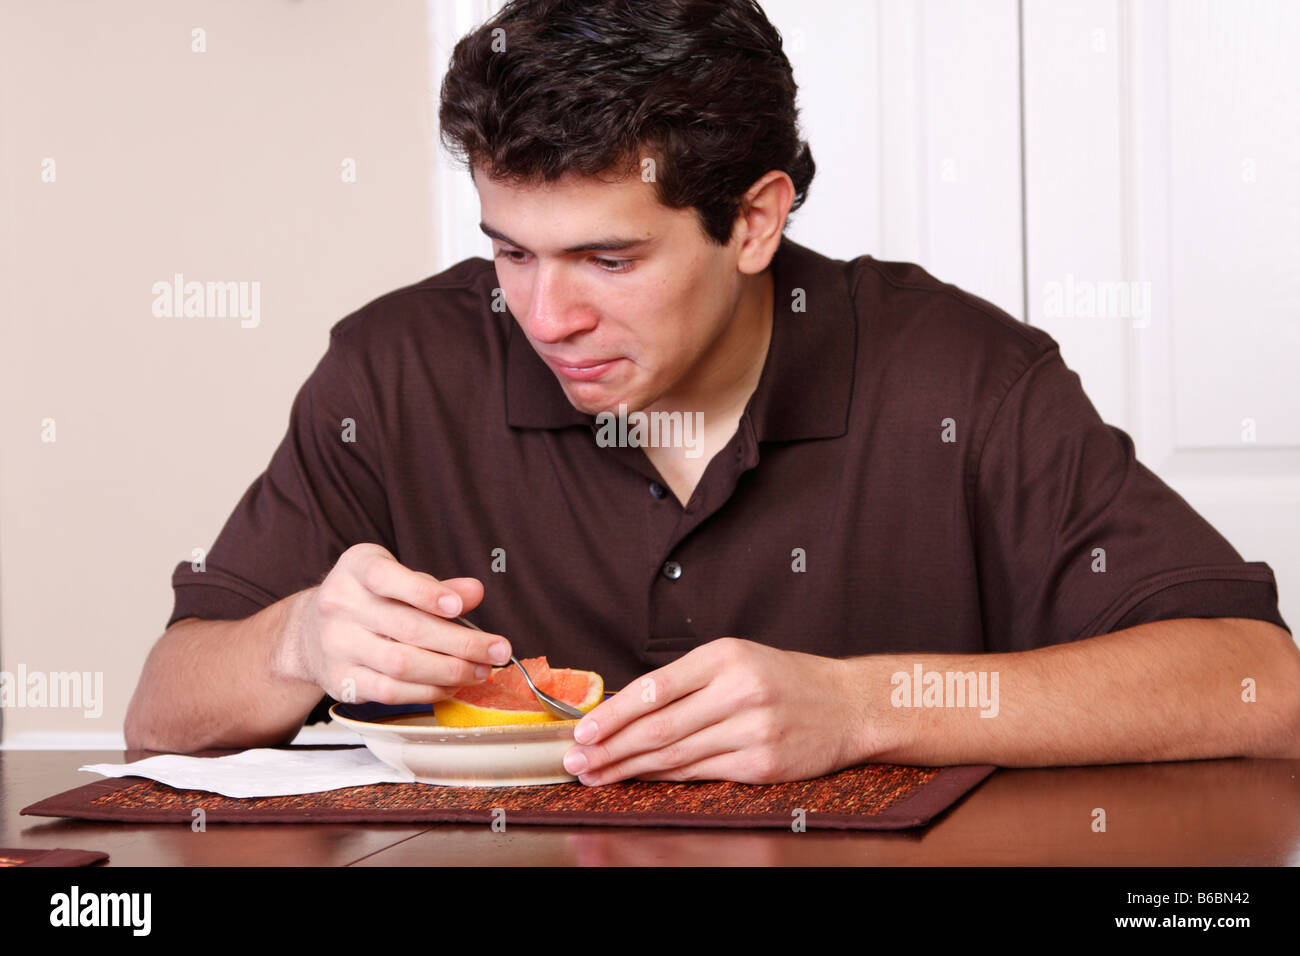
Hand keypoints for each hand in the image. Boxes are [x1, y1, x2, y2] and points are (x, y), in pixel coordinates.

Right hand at [278, 543, 512, 704]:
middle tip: (498, 650)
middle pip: (407, 628)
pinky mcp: (339, 680)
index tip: (459, 607)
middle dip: (461, 643)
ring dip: (450, 672)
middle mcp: (339, 603)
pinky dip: (427, 692)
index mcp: (357, 568)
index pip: (389, 578)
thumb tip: (474, 592)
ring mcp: (336, 645)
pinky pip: (389, 692)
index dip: (426, 593)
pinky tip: (451, 686)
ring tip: (481, 671)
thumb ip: (435, 587)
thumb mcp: (398, 578)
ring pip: (401, 665)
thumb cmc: (368, 599)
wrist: (309, 631)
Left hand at [561, 637, 888, 784]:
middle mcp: (739, 691)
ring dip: (629, 768)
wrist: (848, 705)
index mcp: (726, 656)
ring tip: (597, 774)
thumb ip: (687, 680)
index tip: (584, 729)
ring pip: (675, 756)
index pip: (655, 687)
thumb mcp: (737, 659)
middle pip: (659, 728)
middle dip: (611, 747)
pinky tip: (640, 779)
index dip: (614, 713)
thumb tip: (625, 707)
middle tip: (577, 759)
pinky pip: (700, 774)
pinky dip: (665, 778)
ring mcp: (752, 730)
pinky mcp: (761, 764)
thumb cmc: (784, 680)